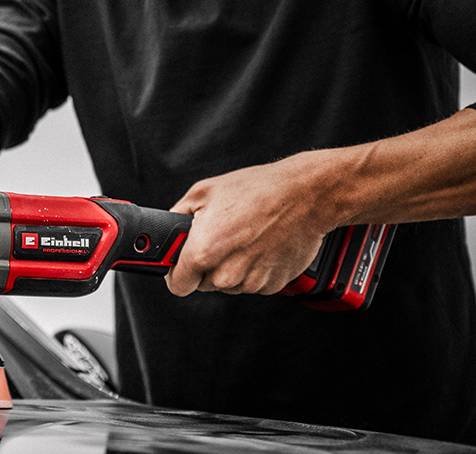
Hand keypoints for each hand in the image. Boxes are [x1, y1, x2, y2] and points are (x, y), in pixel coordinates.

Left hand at [165, 153, 340, 296]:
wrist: (305, 195)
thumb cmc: (259, 190)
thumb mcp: (205, 191)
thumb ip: (178, 215)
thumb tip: (170, 229)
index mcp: (203, 252)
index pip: (177, 285)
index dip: (177, 272)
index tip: (182, 264)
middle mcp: (226, 274)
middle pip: (203, 284)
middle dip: (206, 265)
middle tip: (220, 238)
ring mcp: (251, 282)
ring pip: (228, 284)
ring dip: (230, 267)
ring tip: (244, 236)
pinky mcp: (272, 285)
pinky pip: (252, 282)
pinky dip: (253, 268)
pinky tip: (260, 244)